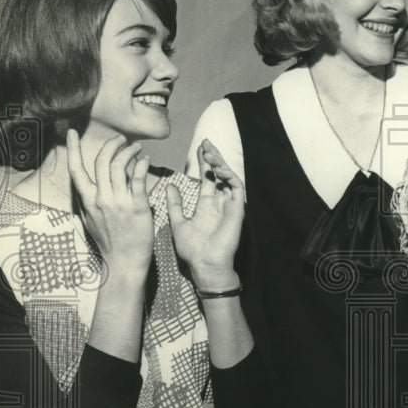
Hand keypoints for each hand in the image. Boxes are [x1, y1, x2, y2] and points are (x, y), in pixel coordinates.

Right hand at [67, 129, 152, 272]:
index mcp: (87, 201)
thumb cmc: (109, 242)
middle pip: (102, 162)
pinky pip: (138, 179)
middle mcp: (101, 199)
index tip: (72, 133)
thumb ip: (89, 202)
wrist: (124, 261)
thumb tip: (88, 188)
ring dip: (129, 152)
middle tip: (122, 140)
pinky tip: (145, 160)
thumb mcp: (91, 221)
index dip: (73, 149)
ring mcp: (119, 202)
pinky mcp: (137, 206)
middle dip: (112, 145)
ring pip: (120, 166)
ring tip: (137, 148)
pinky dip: (141, 165)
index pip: (76, 170)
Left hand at [168, 139, 244, 290]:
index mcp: (206, 204)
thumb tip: (169, 185)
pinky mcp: (237, 209)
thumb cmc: (193, 249)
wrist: (205, 265)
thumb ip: (175, 204)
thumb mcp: (178, 222)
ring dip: (221, 163)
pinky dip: (229, 176)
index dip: (204, 162)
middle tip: (206, 142)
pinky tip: (218, 169)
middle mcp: (219, 202)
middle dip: (213, 157)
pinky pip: (237, 188)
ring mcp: (229, 205)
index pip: (207, 177)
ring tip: (210, 152)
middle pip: (219, 173)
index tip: (199, 147)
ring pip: (229, 177)